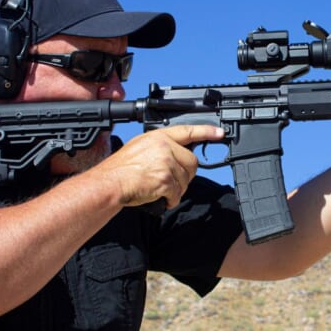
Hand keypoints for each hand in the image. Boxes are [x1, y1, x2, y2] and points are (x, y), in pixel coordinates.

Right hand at [91, 125, 223, 208]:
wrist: (110, 183)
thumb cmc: (121, 169)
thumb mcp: (140, 147)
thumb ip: (160, 147)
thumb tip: (176, 156)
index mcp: (158, 137)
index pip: (188, 131)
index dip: (206, 132)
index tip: (220, 133)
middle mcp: (164, 147)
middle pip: (192, 162)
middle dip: (186, 175)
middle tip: (172, 182)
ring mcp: (166, 162)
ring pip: (185, 179)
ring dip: (176, 189)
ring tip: (160, 190)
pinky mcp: (165, 179)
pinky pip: (177, 192)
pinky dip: (171, 199)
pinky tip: (161, 198)